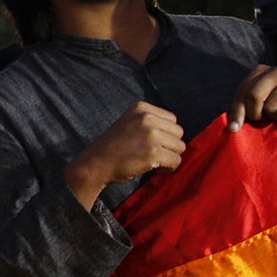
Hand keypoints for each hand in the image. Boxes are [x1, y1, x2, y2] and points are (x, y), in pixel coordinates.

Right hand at [65, 101, 183, 209]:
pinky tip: (152, 168)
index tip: (147, 142)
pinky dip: (167, 168)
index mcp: (141, 108)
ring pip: (180, 147)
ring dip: (168, 156)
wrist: (96, 163)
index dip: (164, 134)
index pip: (172, 120)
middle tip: (150, 152)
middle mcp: (147, 118)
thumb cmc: (114, 147)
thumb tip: (179, 134)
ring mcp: (151, 135)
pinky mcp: (154, 152)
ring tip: (150, 159)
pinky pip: (176, 161)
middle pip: (179, 133)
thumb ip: (152, 122)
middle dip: (168, 145)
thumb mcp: (130, 123)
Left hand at [229, 63, 276, 129]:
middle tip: (265, 119)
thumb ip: (243, 110)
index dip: (237, 112)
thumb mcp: (257, 107)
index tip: (234, 128)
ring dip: (275, 117)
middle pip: (254, 96)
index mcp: (261, 70)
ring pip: (272, 106)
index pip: (242, 92)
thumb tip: (232, 128)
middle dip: (256, 114)